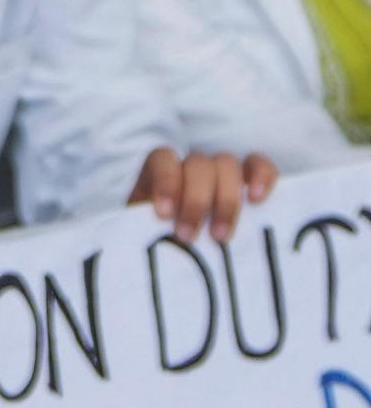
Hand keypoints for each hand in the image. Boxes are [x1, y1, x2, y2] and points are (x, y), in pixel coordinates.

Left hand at [131, 148, 274, 242]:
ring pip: (227, 165)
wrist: (173, 248)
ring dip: (226, 200)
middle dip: (194, 201)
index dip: (166, 183)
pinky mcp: (249, 179)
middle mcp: (191, 166)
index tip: (163, 214)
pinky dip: (261, 177)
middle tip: (187, 235)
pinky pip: (259, 165)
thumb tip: (148, 240)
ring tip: (220, 235)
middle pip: (197, 165)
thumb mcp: (146, 232)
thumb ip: (146, 228)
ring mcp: (221, 170)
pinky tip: (256, 199)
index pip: (163, 160)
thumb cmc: (159, 239)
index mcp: (160, 171)